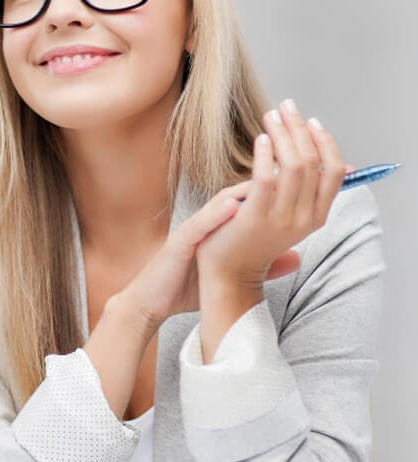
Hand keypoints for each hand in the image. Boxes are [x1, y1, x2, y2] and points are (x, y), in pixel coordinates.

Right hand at [116, 180, 297, 343]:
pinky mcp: (180, 241)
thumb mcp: (233, 272)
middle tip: (292, 160)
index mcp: (225, 225)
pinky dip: (216, 215)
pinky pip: (199, 225)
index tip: (308, 175)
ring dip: (245, 187)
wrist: (154, 301)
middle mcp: (211, 220)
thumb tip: (297, 258)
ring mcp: (195, 228)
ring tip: (268, 173)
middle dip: (267, 173)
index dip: (281, 185)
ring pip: (222, 202)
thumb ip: (264, 264)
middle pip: (243, 190)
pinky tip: (233, 207)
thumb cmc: (190, 284)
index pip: (256, 198)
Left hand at [195, 98, 346, 290]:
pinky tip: (261, 139)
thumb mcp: (288, 217)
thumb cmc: (253, 241)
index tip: (311, 121)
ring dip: (283, 134)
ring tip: (271, 116)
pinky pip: (265, 177)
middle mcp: (304, 218)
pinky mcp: (255, 217)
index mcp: (316, 216)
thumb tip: (326, 162)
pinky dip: (265, 154)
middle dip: (299, 129)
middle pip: (312, 161)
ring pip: (292, 165)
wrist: (228, 274)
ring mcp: (281, 219)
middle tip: (286, 108)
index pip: (334, 171)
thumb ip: (304, 191)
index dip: (325, 142)